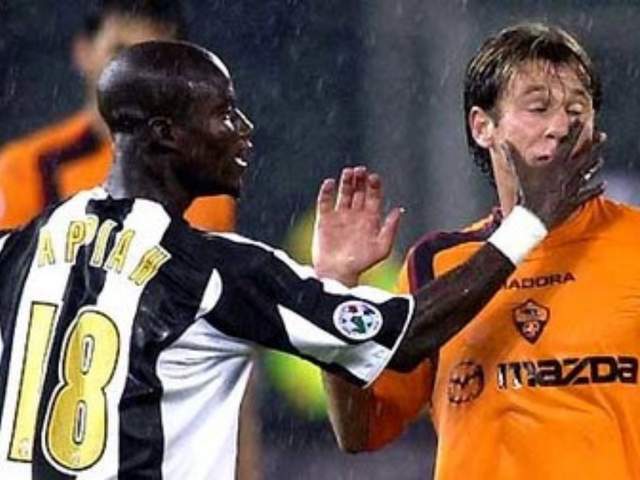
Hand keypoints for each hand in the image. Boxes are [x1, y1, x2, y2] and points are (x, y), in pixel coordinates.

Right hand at [312, 166, 401, 286]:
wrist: (338, 273)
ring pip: (343, 193)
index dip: (374, 186)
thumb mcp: (382, 247)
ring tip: (348, 172)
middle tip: (360, 170)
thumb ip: (390, 228)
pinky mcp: (324, 219)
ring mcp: (340, 216)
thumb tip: (399, 210)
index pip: (374, 196)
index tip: (374, 178)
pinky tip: (330, 183)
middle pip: (359, 191)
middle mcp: (356, 215)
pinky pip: (325, 202)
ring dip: (346, 182)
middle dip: (360, 180)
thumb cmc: (361, 263)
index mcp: (370, 219)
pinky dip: (326, 192)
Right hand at [503, 123, 605, 228]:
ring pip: (589, 172)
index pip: (568, 143)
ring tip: (601, 158)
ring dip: (596, 164)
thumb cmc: (526, 193)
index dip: (575, 130)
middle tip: (602, 136)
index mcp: (556, 164)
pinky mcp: (574, 199)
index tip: (580, 120)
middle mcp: (568, 173)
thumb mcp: (518, 171)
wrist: (534, 216)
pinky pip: (589, 193)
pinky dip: (596, 189)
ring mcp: (573, 186)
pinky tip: (603, 185)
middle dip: (595, 144)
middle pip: (585, 155)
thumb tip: (503, 141)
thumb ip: (512, 155)